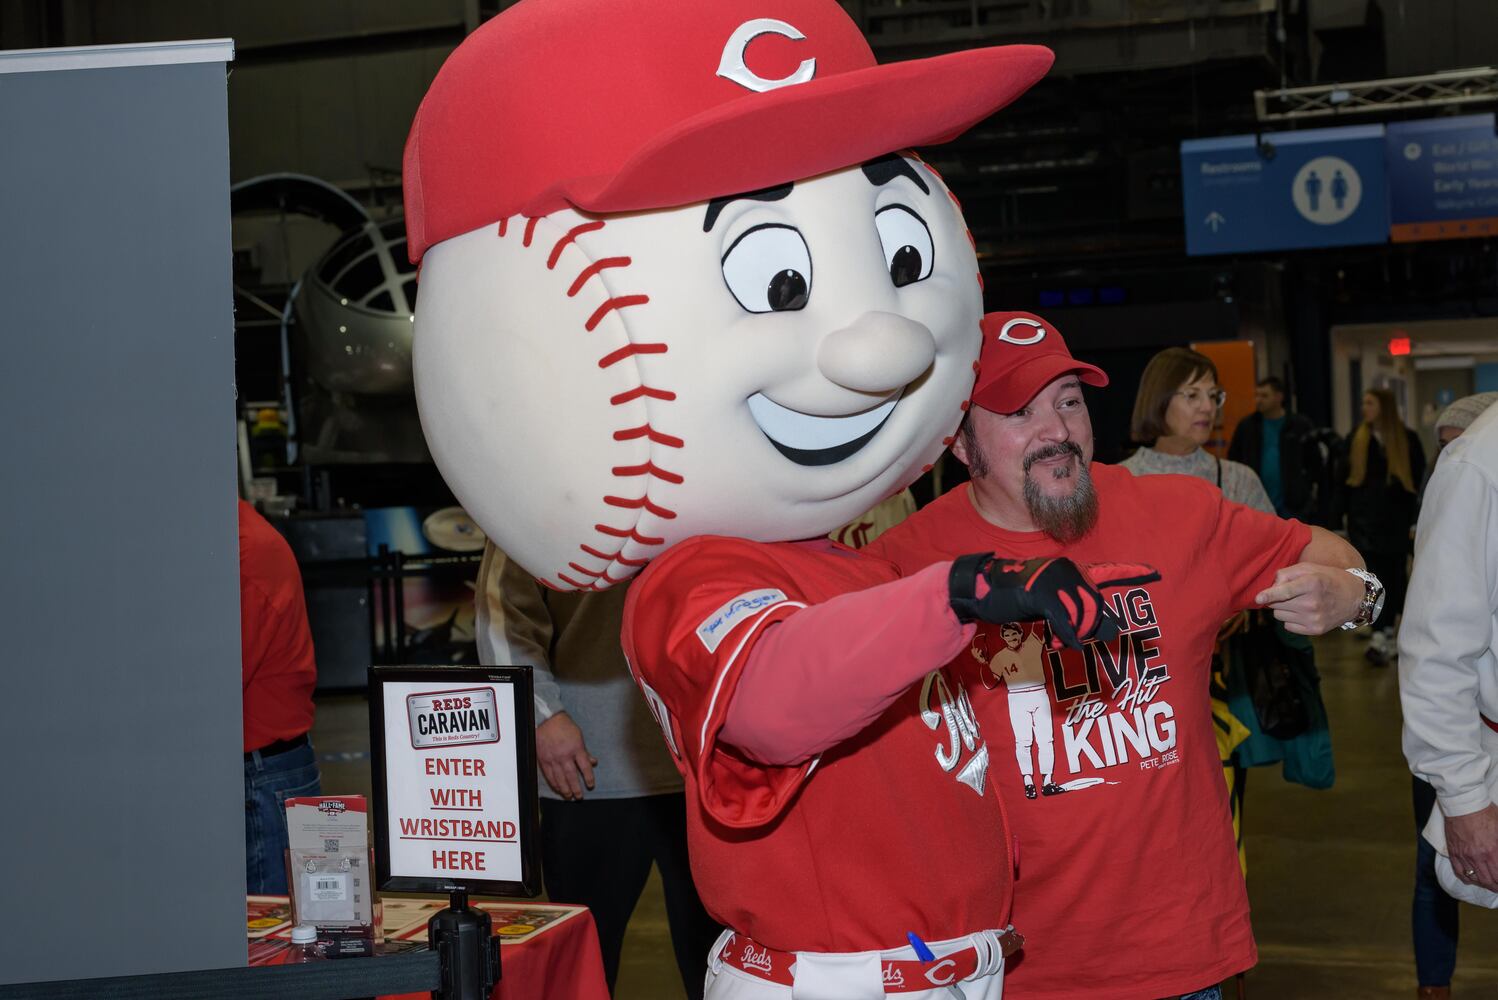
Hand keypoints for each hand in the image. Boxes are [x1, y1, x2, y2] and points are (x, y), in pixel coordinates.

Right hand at [536, 712, 596, 799]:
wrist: (546, 720)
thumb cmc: (564, 726)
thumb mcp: (579, 736)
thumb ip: (585, 751)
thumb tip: (594, 762)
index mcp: (576, 748)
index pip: (585, 767)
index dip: (588, 778)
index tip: (590, 785)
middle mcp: (565, 755)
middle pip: (572, 776)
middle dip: (576, 788)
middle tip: (579, 797)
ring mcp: (553, 758)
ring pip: (560, 778)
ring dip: (565, 789)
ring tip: (569, 796)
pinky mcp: (543, 760)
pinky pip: (549, 775)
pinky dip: (554, 783)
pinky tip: (558, 789)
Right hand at [950, 553, 1160, 650]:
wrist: (982, 589)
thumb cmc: (1016, 598)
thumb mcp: (1051, 604)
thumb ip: (1077, 613)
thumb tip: (1109, 632)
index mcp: (1072, 570)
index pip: (1108, 570)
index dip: (1132, 572)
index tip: (1156, 572)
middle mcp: (1069, 570)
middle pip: (1097, 608)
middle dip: (1088, 630)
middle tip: (1068, 640)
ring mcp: (1057, 580)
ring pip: (1084, 618)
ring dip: (1074, 635)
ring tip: (1059, 641)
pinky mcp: (1044, 593)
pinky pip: (1066, 624)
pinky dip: (1066, 637)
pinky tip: (1061, 643)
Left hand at [1254, 563, 1364, 634]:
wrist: (1354, 598)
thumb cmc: (1328, 579)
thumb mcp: (1310, 568)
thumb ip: (1287, 573)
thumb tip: (1271, 587)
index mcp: (1312, 583)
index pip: (1285, 591)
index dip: (1269, 595)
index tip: (1258, 599)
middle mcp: (1313, 603)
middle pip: (1277, 604)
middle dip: (1277, 598)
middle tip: (1291, 593)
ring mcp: (1314, 618)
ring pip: (1279, 615)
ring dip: (1284, 609)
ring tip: (1299, 602)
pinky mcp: (1315, 630)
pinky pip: (1288, 626)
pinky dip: (1291, 620)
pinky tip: (1304, 613)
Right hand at [1446, 802, 1497, 892]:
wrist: (1464, 805)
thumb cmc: (1486, 813)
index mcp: (1493, 851)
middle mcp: (1479, 857)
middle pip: (1489, 881)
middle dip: (1496, 886)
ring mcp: (1465, 856)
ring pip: (1476, 879)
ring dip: (1484, 884)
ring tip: (1489, 884)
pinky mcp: (1454, 852)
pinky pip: (1459, 872)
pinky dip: (1467, 879)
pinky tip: (1472, 879)